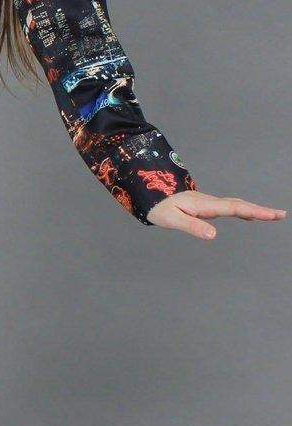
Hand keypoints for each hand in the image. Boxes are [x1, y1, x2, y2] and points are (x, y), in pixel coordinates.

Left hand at [146, 192, 286, 239]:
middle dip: (260, 210)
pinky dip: (240, 210)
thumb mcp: (173, 219)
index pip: (235, 208)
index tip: (275, 214)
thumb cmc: (158, 206)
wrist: (147, 190)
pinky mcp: (202, 205)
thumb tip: (214, 234)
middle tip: (280, 215)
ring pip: (234, 205)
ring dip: (252, 209)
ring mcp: (206, 202)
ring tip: (270, 215)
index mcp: (205, 205)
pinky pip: (227, 207)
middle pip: (239, 205)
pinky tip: (245, 216)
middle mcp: (208, 202)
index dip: (256, 211)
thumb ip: (193, 226)